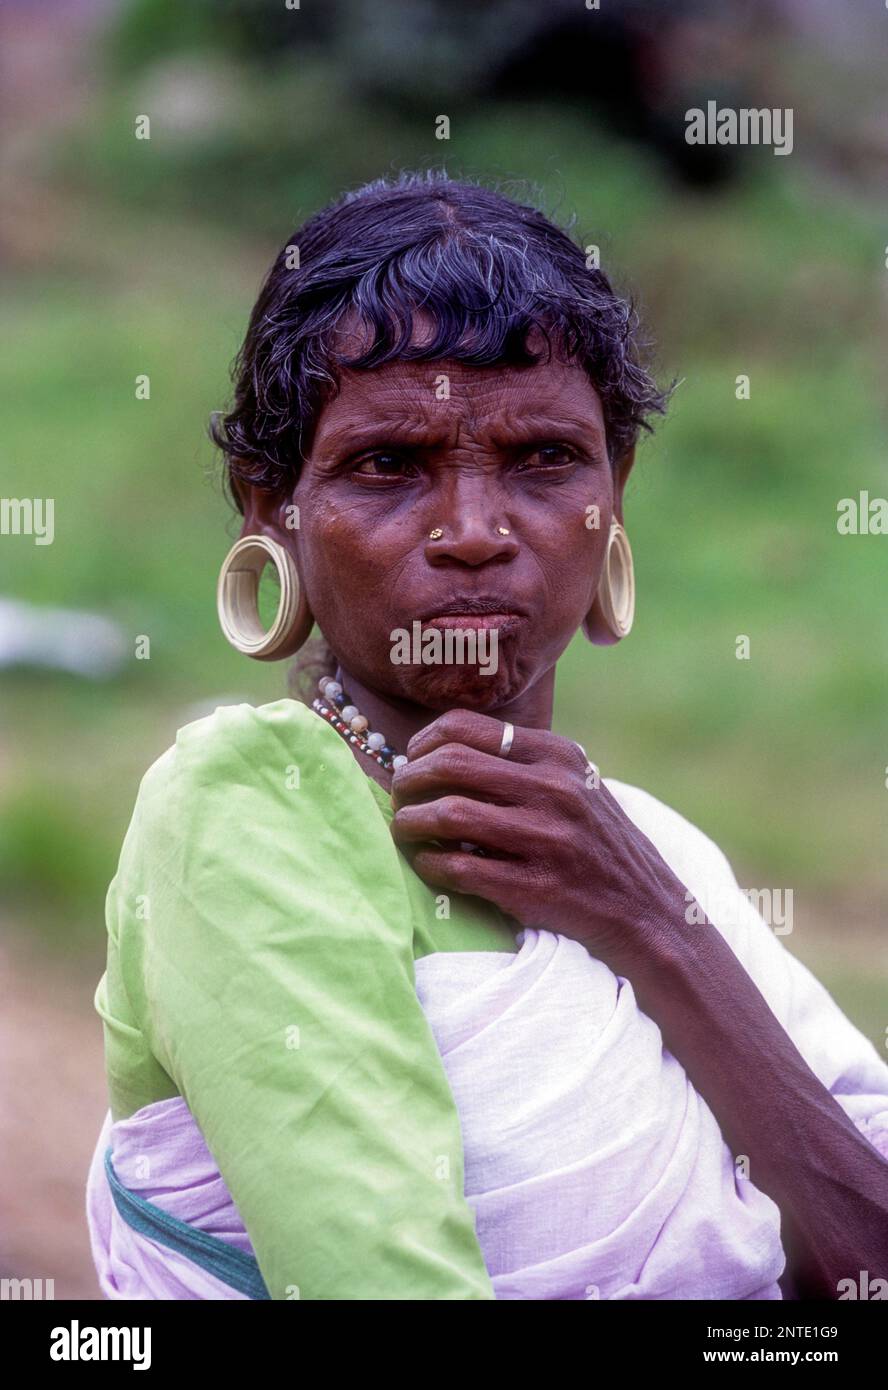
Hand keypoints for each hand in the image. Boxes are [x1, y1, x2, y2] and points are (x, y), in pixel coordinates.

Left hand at [389, 709, 689, 970]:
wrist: (646, 910)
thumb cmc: (595, 843)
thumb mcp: (572, 784)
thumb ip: (521, 763)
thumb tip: (440, 749)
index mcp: (557, 755)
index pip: (466, 727)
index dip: (424, 742)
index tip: (411, 760)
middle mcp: (553, 789)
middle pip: (450, 764)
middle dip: (408, 780)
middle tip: (398, 797)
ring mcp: (546, 838)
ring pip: (448, 813)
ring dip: (410, 822)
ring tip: (403, 829)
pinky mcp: (534, 886)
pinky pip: (459, 867)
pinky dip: (431, 863)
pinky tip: (428, 863)